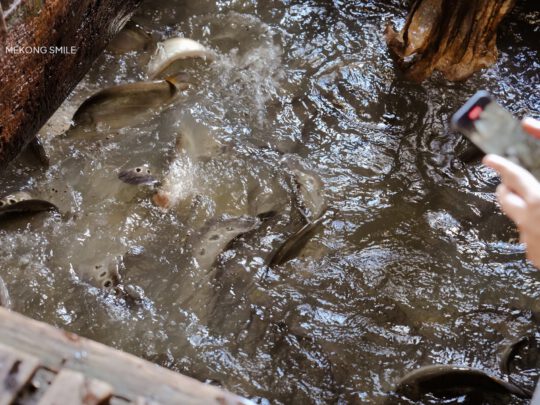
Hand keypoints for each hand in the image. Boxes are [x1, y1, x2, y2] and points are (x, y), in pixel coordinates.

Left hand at [482, 117, 539, 267]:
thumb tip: (529, 125)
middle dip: (506, 188)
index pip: (512, 175)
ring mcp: (531, 241)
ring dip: (526, 210)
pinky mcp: (535, 257)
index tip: (489, 159)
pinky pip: (531, 239)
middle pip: (504, 199)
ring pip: (519, 219)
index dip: (500, 165)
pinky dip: (538, 230)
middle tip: (514, 182)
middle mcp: (529, 220)